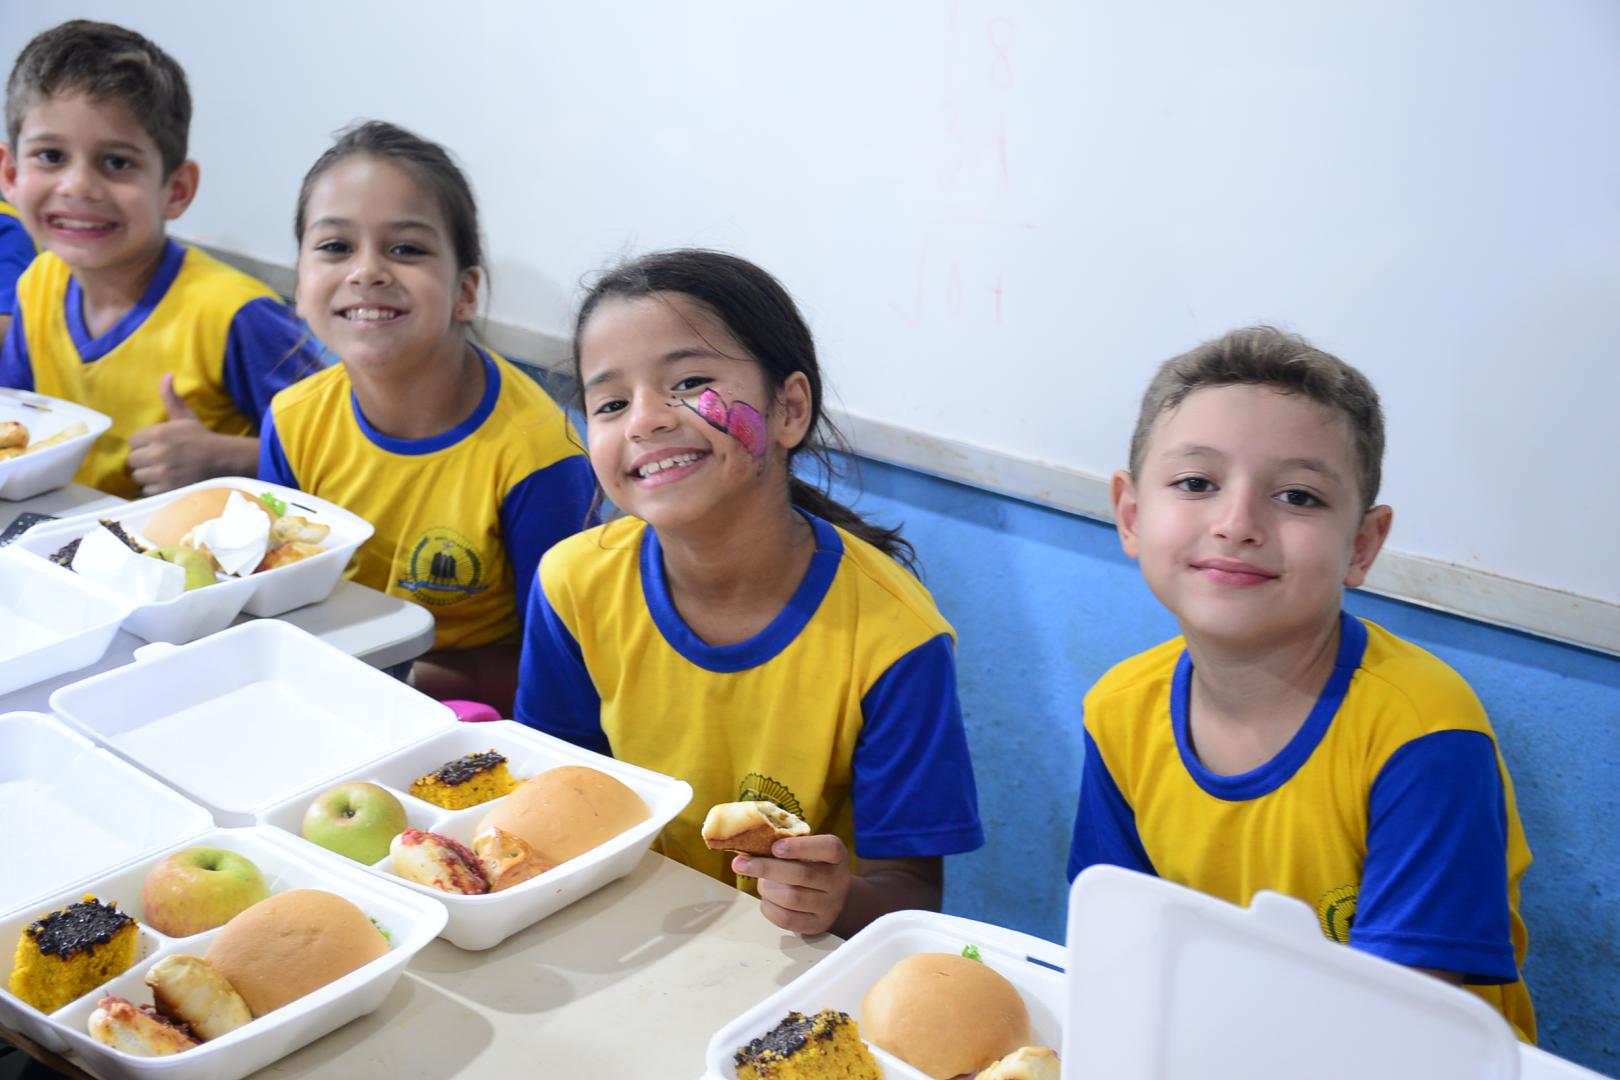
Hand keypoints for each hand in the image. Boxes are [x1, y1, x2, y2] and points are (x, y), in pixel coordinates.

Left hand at [127, 375, 238, 493]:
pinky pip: (147, 490)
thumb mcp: (185, 417)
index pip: (133, 441)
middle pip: (133, 460)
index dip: (143, 444)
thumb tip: (167, 375)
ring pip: (139, 476)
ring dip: (147, 476)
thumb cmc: (202, 438)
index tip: (155, 446)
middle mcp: (158, 453)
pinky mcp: (167, 489)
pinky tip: (166, 482)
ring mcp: (163, 473)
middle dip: (143, 461)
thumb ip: (171, 398)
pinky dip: (155, 488)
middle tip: (158, 461)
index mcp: (159, 433)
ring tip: (161, 472)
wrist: (224, 461)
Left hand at [733, 833, 850, 935]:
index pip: (828, 848)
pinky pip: (788, 919)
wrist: (833, 898)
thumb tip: (754, 844)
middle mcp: (838, 881)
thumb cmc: (814, 867)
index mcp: (837, 856)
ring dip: (768, 889)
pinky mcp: (816, 925)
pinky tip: (766, 899)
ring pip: (792, 898)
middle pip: (802, 875)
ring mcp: (829, 906)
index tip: (775, 847)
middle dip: (766, 868)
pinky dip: (769, 908)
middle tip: (740, 864)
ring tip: (760, 883)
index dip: (800, 847)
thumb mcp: (812, 852)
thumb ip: (790, 846)